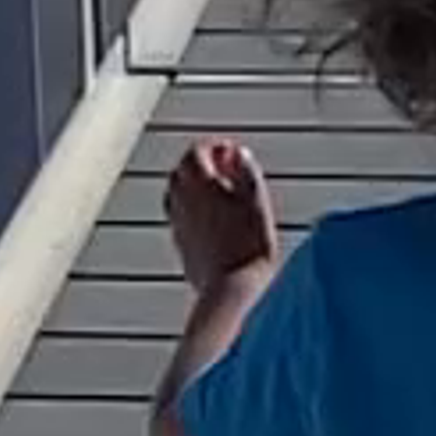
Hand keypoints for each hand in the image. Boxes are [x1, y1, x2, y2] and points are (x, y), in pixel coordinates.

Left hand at [166, 135, 278, 294]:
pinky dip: (193, 210)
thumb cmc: (248, 246)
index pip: (196, 152)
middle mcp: (182, 201)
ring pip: (177, 194)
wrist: (232, 290)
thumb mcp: (258, 200)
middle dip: (200, 164)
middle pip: (181, 171)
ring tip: (218, 193)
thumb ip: (247, 171)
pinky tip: (213, 220)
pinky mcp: (181, 245)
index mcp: (199, 184)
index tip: (231, 150)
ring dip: (194, 187)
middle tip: (224, 167)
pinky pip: (181, 218)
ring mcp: (178, 224)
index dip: (215, 146)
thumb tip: (240, 155)